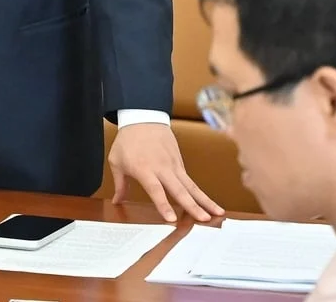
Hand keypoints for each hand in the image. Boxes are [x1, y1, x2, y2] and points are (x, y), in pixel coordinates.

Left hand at [108, 123, 223, 223]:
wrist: (143, 117)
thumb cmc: (127, 140)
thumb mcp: (117, 161)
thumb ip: (119, 184)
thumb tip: (117, 202)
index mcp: (144, 169)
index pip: (156, 190)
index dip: (163, 205)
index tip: (171, 219)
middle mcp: (162, 168)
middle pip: (180, 190)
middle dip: (193, 206)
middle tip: (204, 219)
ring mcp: (174, 165)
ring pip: (191, 186)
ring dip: (205, 200)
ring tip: (217, 213)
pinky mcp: (180, 162)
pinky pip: (190, 181)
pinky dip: (200, 193)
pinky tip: (209, 204)